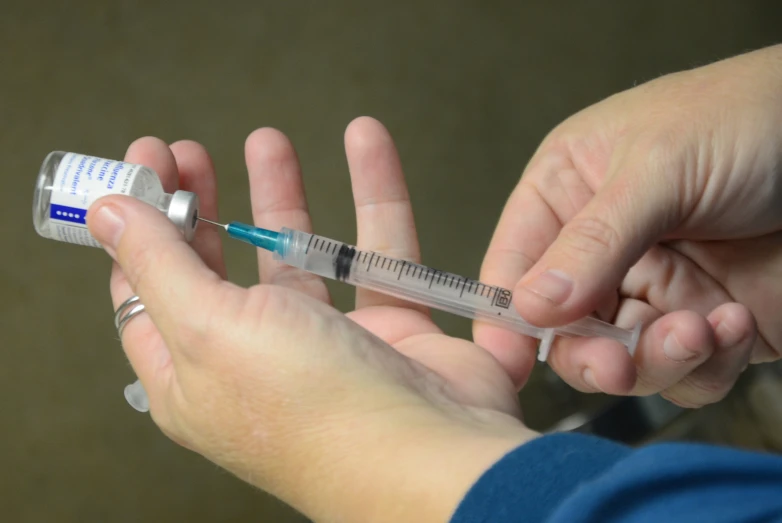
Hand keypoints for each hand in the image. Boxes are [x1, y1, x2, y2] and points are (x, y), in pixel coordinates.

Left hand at [87, 118, 534, 522]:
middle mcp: (256, 363)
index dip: (138, 226)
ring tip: (267, 140)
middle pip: (216, 272)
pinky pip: (377, 252)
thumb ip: (157, 265)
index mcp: (194, 376)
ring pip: (296, 257)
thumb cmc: (310, 406)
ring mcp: (326, 346)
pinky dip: (375, 196)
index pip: (145, 292)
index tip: (146, 160)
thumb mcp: (208, 329)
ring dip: (281, 195)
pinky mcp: (389, 330)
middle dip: (201, 206)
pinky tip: (367, 142)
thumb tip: (105, 211)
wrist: (431, 456)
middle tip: (192, 152)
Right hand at [476, 44, 781, 407]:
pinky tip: (733, 323)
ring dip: (658, 360)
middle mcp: (603, 248)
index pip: (514, 264)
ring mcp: (656, 288)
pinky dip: (709, 365)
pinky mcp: (706, 321)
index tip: (508, 359)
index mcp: (569, 193)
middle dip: (589, 354)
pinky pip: (688, 372)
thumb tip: (532, 305)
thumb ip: (593, 240)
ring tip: (696, 330)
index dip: (506, 315)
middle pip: (564, 327)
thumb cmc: (748, 116)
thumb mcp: (659, 165)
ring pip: (623, 360)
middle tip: (615, 365)